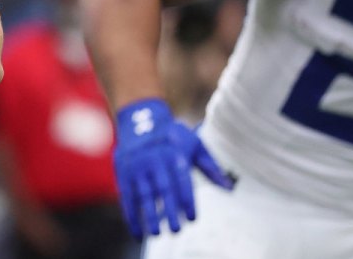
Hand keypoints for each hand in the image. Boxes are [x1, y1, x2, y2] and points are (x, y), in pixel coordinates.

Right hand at [113, 97, 232, 239]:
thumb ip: (210, 167)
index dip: (187, 199)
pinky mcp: (124, 172)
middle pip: (163, 189)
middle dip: (169, 210)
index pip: (182, 180)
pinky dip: (131, 214)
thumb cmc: (173, 136)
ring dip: (149, 215)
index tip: (192, 218)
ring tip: (156, 233)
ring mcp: (138, 166)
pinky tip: (137, 231)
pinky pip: (127, 196)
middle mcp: (155, 160)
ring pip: (144, 194)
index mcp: (175, 154)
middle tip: (176, 230)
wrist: (140, 119)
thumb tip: (229, 188)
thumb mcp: (194, 145)